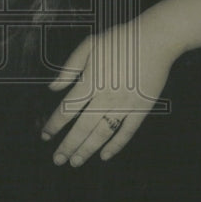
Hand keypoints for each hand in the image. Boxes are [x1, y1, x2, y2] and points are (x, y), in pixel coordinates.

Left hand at [42, 17, 176, 165]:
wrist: (154, 39)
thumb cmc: (120, 39)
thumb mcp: (89, 45)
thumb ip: (69, 68)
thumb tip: (52, 88)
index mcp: (90, 82)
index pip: (66, 109)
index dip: (54, 125)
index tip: (45, 136)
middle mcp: (105, 97)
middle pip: (82, 127)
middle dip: (68, 146)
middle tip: (57, 160)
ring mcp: (124, 105)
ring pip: (102, 134)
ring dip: (87, 150)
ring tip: (75, 162)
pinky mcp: (141, 108)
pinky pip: (126, 132)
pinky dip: (115, 146)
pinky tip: (105, 156)